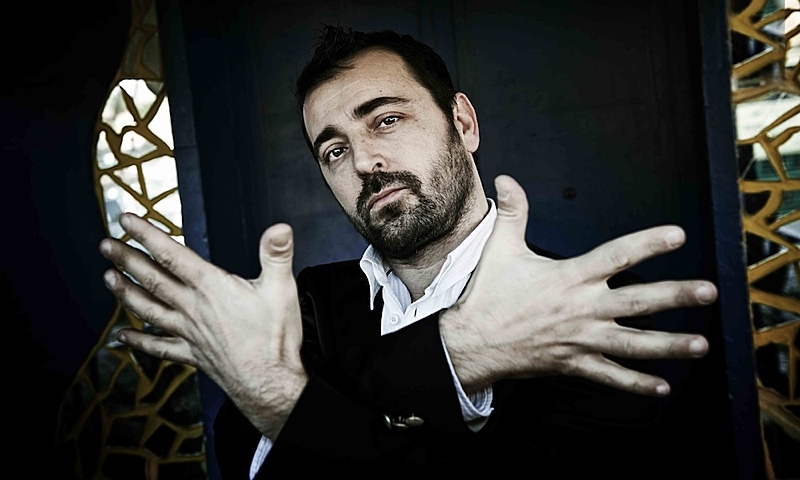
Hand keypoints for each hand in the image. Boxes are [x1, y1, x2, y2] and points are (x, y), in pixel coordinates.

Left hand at [99, 213, 306, 437]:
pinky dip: (139, 341)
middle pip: (152, 279)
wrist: (269, 384)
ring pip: (149, 309)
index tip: (127, 220)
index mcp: (212, 288)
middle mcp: (193, 309)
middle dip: (126, 259)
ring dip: (126, 293)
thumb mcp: (282, 289)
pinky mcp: (193, 354)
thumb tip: (279, 229)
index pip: (172, 255)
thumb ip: (277, 256)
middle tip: (105, 245)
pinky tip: (123, 337)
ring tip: (107, 278)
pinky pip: (159, 347)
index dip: (147, 235)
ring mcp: (189, 333)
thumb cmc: (274, 339)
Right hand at [440, 175, 715, 395]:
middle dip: (676, 296)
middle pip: (639, 301)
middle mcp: (583, 308)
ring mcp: (582, 339)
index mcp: (570, 276)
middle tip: (710, 291)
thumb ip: (512, 213)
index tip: (679, 235)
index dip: (649, 243)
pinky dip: (636, 383)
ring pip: (634, 343)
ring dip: (670, 345)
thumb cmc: (487, 294)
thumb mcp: (500, 249)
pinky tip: (662, 387)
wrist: (471, 342)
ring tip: (702, 344)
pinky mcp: (574, 363)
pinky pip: (610, 376)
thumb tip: (506, 179)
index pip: (617, 255)